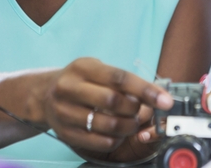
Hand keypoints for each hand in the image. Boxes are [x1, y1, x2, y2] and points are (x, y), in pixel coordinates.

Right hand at [41, 58, 173, 154]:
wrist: (45, 96)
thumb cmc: (80, 81)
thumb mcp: (96, 70)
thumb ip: (122, 81)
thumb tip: (156, 96)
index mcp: (82, 67)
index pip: (119, 78)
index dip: (145, 90)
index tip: (165, 101)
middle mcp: (69, 88)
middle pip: (113, 101)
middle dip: (135, 109)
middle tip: (140, 111)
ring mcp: (65, 112)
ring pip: (108, 125)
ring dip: (128, 126)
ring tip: (130, 122)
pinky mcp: (65, 133)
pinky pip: (100, 142)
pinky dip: (116, 139)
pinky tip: (116, 133)